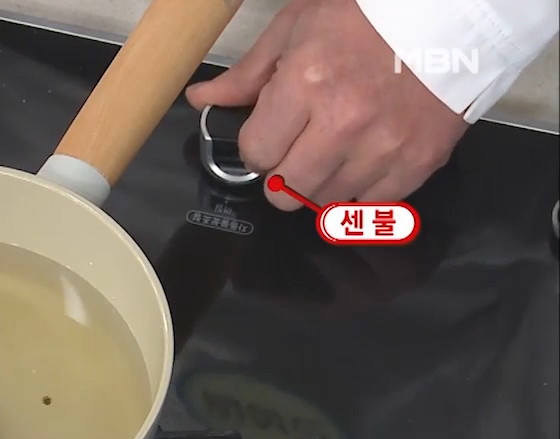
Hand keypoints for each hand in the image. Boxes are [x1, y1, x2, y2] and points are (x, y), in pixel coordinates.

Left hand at [186, 0, 468, 210]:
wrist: (451, 12)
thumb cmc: (368, 13)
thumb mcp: (297, 27)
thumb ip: (247, 74)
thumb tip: (203, 100)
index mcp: (307, 83)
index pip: (257, 153)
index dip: (258, 146)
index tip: (269, 134)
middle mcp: (343, 122)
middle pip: (286, 190)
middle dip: (282, 173)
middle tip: (296, 148)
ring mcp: (385, 146)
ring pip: (326, 202)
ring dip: (321, 183)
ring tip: (334, 148)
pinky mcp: (420, 160)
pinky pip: (373, 204)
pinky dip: (362, 190)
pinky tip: (363, 161)